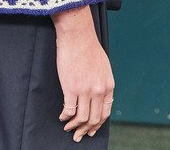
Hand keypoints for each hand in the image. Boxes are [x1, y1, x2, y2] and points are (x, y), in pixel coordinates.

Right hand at [52, 6, 114, 141]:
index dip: (97, 124)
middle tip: (79, 135)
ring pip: (82, 118)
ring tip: (68, 128)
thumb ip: (102, 82)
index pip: (105, 113)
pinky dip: (65, 117)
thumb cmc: (88, 46)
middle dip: (86, 130)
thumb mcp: (103, 66)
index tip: (91, 129)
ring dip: (74, 127)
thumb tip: (98, 95)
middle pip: (94, 119)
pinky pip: (69, 110)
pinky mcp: (71, 88)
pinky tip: (62, 117)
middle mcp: (99, 90)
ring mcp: (85, 90)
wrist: (77, 34)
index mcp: (108, 85)